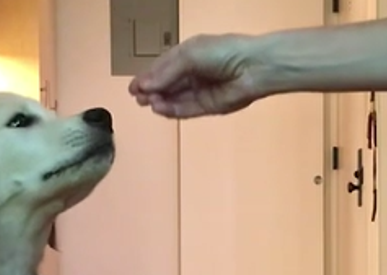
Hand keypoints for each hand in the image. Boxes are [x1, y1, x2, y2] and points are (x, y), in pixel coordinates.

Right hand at [128, 34, 266, 118]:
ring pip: (174, 99)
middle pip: (166, 85)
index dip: (147, 77)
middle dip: (151, 91)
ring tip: (148, 102)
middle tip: (138, 97)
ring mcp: (200, 90)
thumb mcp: (188, 55)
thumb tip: (145, 85)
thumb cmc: (223, 52)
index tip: (133, 87)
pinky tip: (160, 109)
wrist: (252, 68)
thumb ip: (166, 72)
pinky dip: (172, 110)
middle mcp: (193, 73)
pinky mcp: (208, 107)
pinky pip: (186, 110)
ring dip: (160, 102)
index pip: (162, 67)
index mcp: (188, 55)